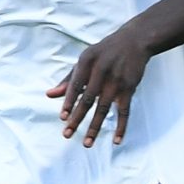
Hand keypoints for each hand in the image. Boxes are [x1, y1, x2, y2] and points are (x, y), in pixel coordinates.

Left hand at [48, 30, 149, 147]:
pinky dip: (121, 126)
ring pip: (104, 108)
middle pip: (88, 99)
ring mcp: (117, 81)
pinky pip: (125, 111)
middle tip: (67, 134)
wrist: (134, 41)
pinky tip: (116, 140)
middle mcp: (101, 71)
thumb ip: (68, 79)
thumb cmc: (103, 53)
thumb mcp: (84, 60)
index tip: (63, 118)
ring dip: (95, 127)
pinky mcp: (130, 88)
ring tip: (87, 143)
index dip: (69, 102)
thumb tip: (49, 95)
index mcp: (86, 62)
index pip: (75, 85)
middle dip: (77, 118)